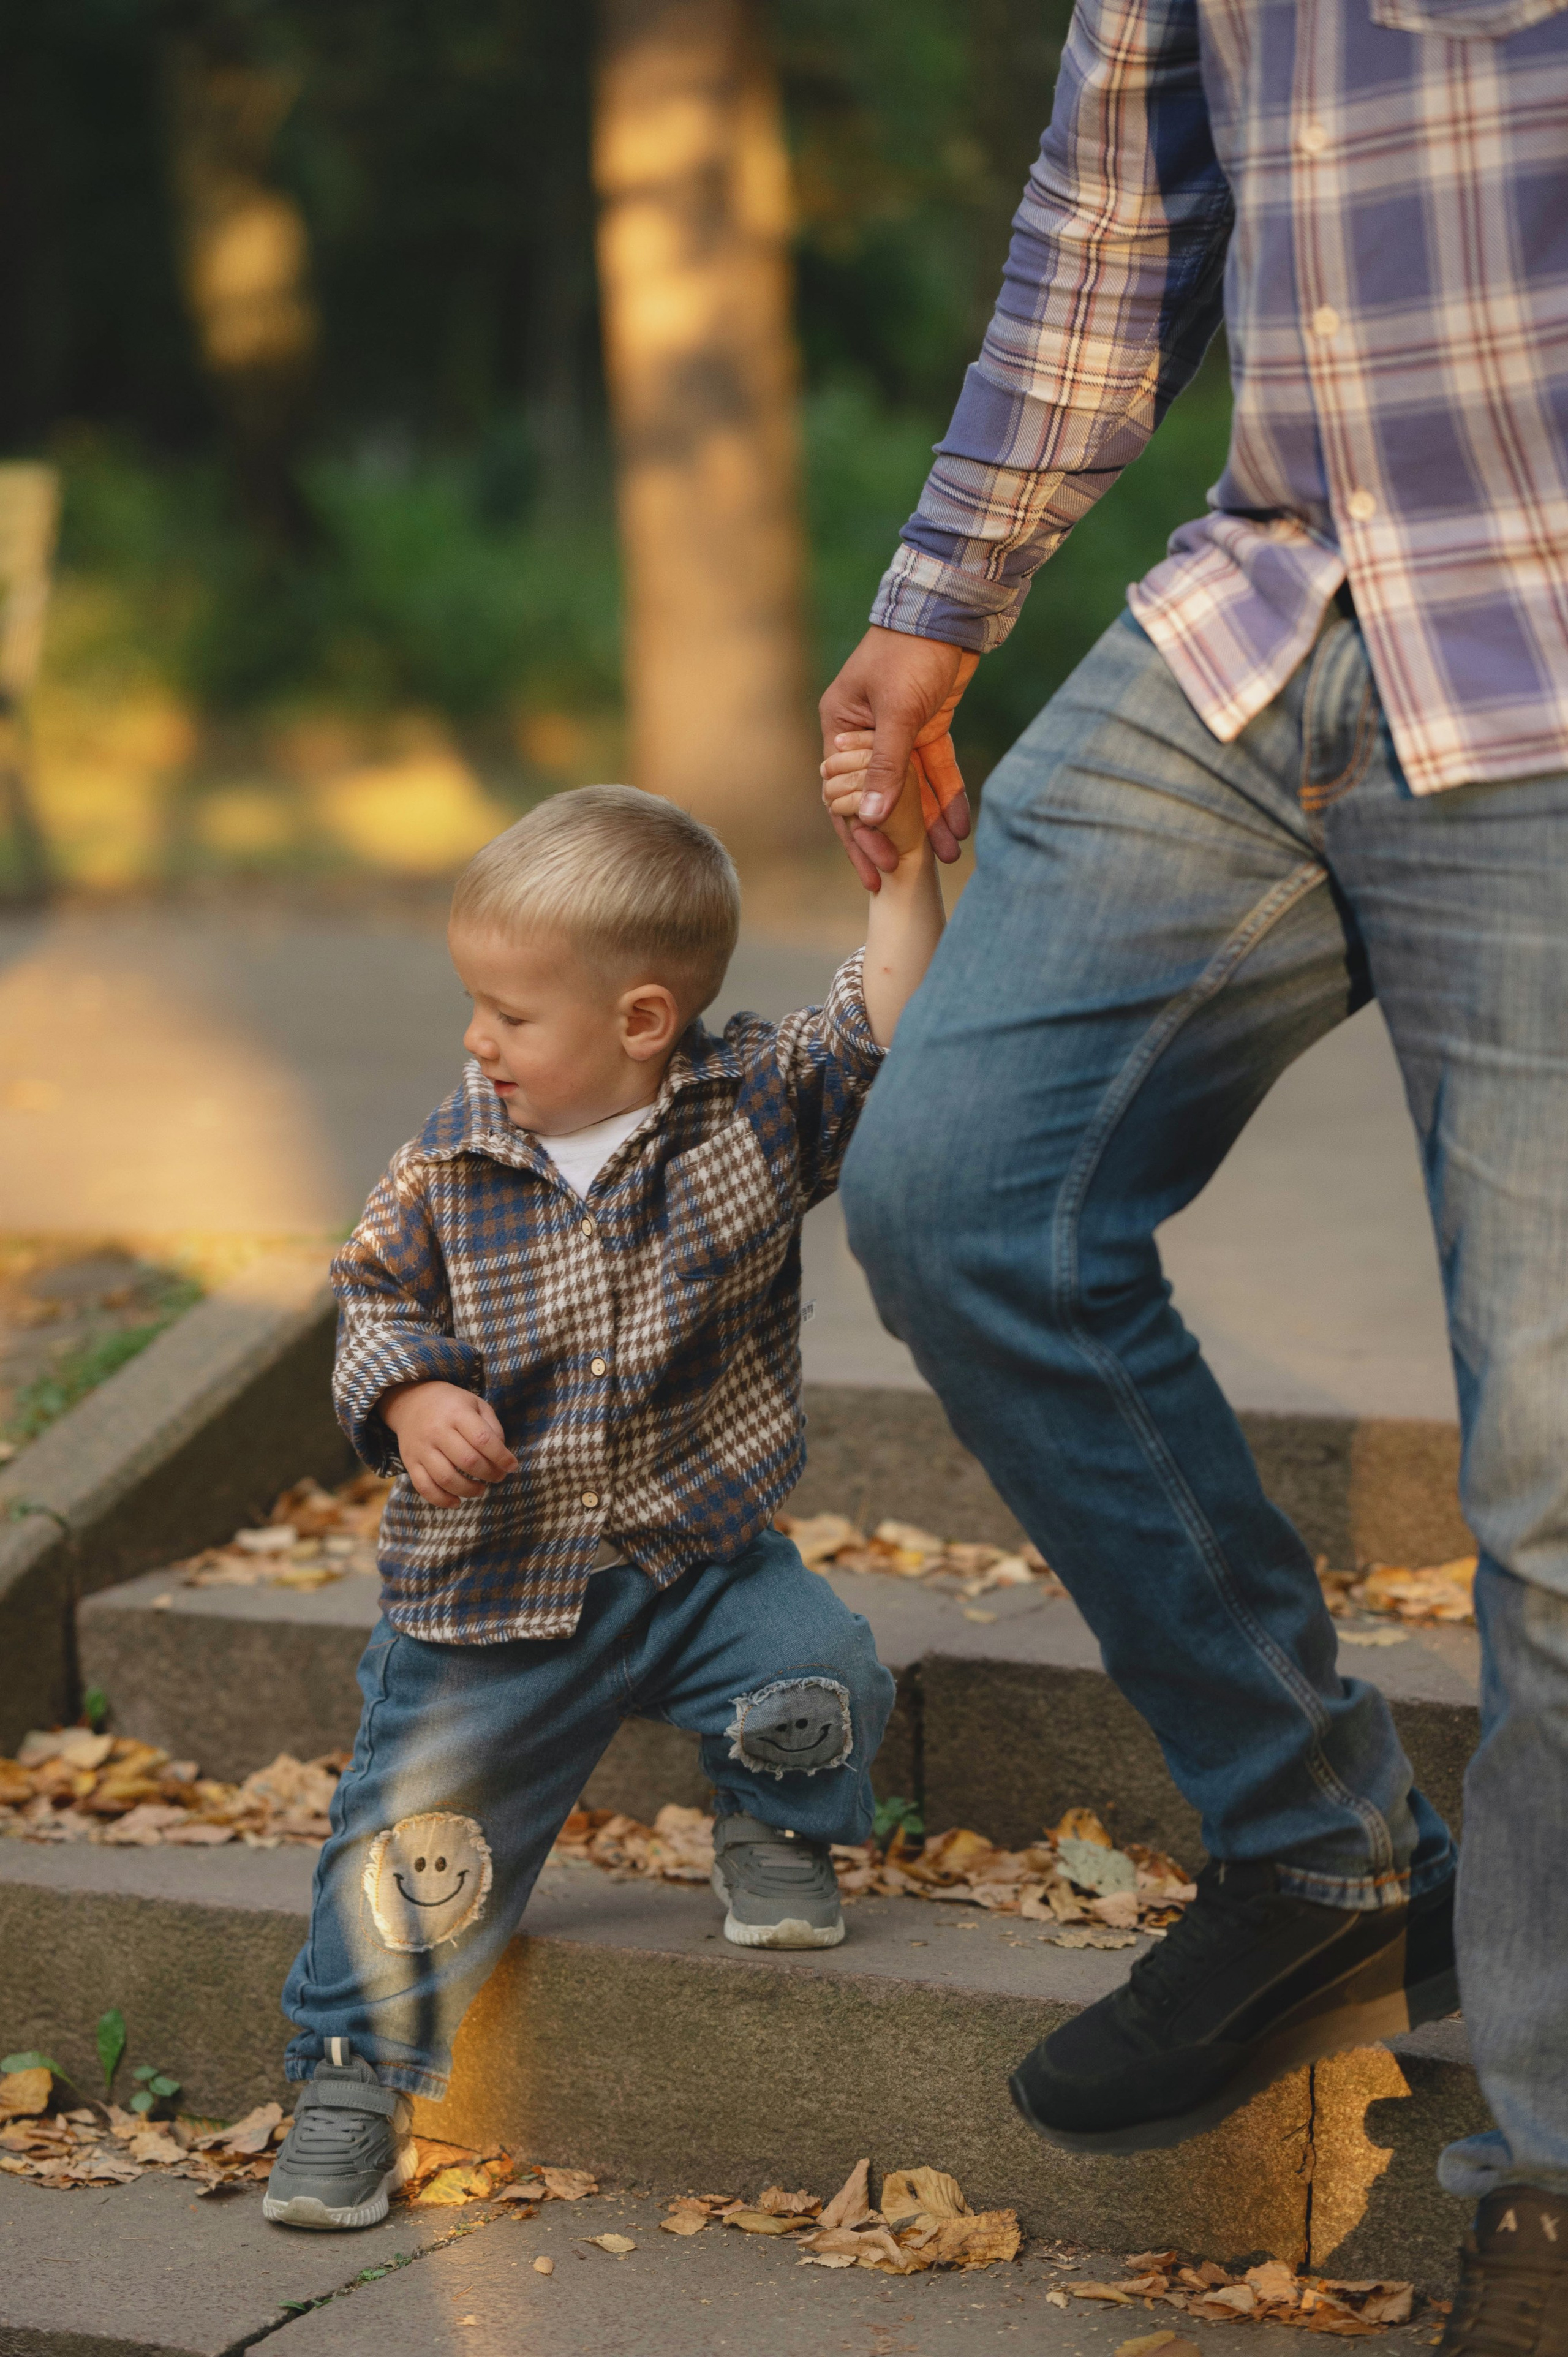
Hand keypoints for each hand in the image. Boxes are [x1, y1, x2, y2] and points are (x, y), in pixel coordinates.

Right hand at [381, 1381, 517, 1506]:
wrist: (412, 1401)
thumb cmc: (451, 1405)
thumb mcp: (475, 1404)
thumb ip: (492, 1427)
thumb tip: (501, 1455)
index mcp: (457, 1413)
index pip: (483, 1439)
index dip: (501, 1457)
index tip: (512, 1466)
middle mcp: (437, 1431)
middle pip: (468, 1461)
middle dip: (489, 1474)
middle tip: (498, 1476)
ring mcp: (422, 1448)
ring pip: (446, 1478)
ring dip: (469, 1490)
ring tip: (481, 1489)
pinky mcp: (410, 1462)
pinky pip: (424, 1487)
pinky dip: (442, 1500)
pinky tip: (457, 1501)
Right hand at [818, 627, 977, 887]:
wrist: (949, 611)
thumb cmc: (910, 652)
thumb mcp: (896, 712)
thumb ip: (885, 766)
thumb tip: (869, 818)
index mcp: (840, 727)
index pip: (842, 794)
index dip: (858, 837)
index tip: (874, 872)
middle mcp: (864, 734)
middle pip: (876, 797)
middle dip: (893, 838)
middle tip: (903, 875)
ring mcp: (898, 731)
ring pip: (912, 788)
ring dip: (928, 822)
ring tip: (946, 857)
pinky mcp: (930, 725)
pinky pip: (937, 770)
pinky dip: (948, 795)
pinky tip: (961, 827)